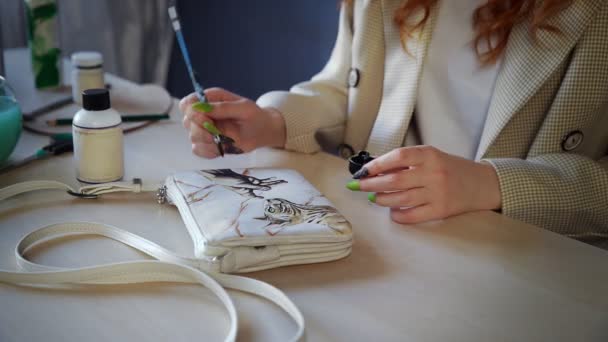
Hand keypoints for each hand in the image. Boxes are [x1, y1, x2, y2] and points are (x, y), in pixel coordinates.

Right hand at [179, 88, 285, 157]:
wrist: (262, 132)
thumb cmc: (255, 116)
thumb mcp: (244, 108)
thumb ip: (223, 107)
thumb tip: (201, 108)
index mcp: (210, 99)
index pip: (187, 103)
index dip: (191, 112)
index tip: (206, 120)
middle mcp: (204, 113)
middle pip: (187, 121)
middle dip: (201, 130)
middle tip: (217, 134)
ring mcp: (204, 129)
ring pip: (192, 137)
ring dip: (207, 141)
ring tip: (224, 141)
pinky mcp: (207, 143)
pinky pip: (198, 150)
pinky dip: (208, 151)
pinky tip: (221, 148)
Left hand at [348, 146, 501, 223]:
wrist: (480, 183)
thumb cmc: (448, 168)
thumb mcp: (430, 157)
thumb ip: (406, 162)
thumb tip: (372, 170)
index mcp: (429, 155)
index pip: (398, 157)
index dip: (376, 164)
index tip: (362, 171)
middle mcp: (433, 173)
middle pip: (394, 181)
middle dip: (371, 184)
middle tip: (358, 186)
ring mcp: (437, 193)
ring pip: (400, 199)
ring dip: (381, 200)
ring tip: (373, 198)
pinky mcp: (440, 210)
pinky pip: (411, 216)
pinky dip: (397, 215)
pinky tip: (392, 211)